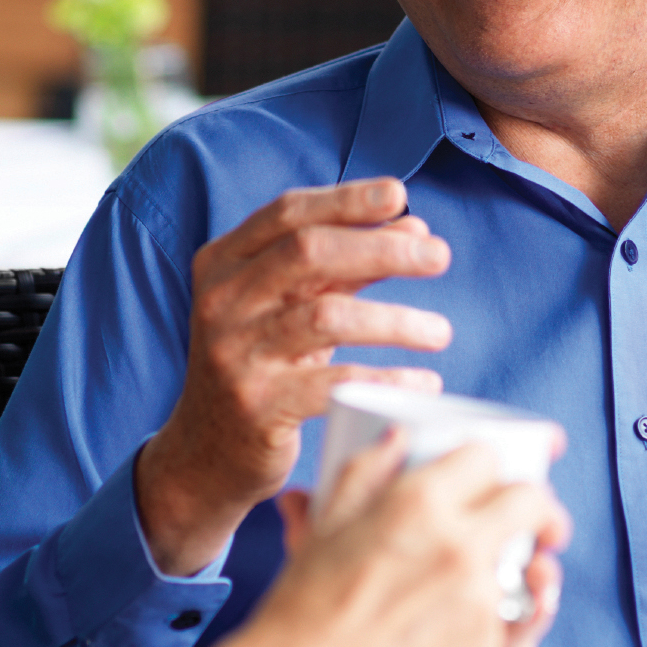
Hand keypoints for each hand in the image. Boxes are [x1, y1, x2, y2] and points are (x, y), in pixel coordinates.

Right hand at [135, 178, 452, 574]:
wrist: (205, 452)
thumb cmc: (262, 363)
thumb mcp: (291, 306)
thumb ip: (347, 266)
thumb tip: (416, 230)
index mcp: (223, 263)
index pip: (288, 213)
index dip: (346, 200)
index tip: (399, 194)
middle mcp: (221, 301)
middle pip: (309, 253)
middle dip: (382, 249)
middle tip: (441, 258)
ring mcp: (235, 354)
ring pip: (327, 316)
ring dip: (395, 320)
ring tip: (441, 331)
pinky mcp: (257, 406)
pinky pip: (334, 383)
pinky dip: (387, 378)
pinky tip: (424, 382)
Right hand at [240, 433, 569, 646]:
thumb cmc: (306, 611)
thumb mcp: (328, 524)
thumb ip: (366, 471)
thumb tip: (397, 437)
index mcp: (419, 506)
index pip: (486, 457)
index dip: (491, 461)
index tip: (493, 474)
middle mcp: (459, 549)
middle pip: (532, 503)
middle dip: (538, 504)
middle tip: (534, 516)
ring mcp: (480, 605)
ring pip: (536, 566)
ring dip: (533, 562)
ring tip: (528, 568)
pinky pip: (527, 624)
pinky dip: (526, 615)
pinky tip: (521, 609)